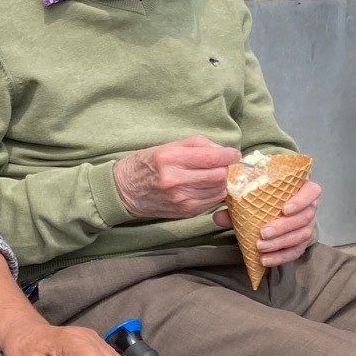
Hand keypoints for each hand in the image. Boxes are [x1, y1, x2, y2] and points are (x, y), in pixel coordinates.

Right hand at [111, 135, 239, 219]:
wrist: (123, 191)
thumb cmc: (145, 164)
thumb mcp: (166, 146)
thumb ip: (197, 145)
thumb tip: (223, 151)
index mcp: (169, 158)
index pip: (212, 157)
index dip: (229, 155)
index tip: (232, 154)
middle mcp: (175, 179)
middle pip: (219, 175)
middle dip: (224, 169)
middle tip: (219, 165)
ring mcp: (181, 198)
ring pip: (219, 190)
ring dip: (220, 182)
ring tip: (210, 176)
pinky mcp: (185, 211)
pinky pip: (212, 201)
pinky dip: (213, 193)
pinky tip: (203, 188)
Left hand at [214, 178, 319, 269]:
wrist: (266, 212)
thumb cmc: (260, 200)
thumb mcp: (248, 198)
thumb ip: (235, 204)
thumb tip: (219, 217)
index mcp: (301, 190)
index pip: (312, 191)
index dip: (301, 200)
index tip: (284, 209)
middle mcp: (309, 208)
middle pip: (305, 217)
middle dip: (284, 227)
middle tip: (263, 233)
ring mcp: (307, 226)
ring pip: (301, 236)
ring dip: (280, 243)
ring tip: (261, 247)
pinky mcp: (301, 243)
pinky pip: (296, 252)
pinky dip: (281, 257)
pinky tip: (265, 260)